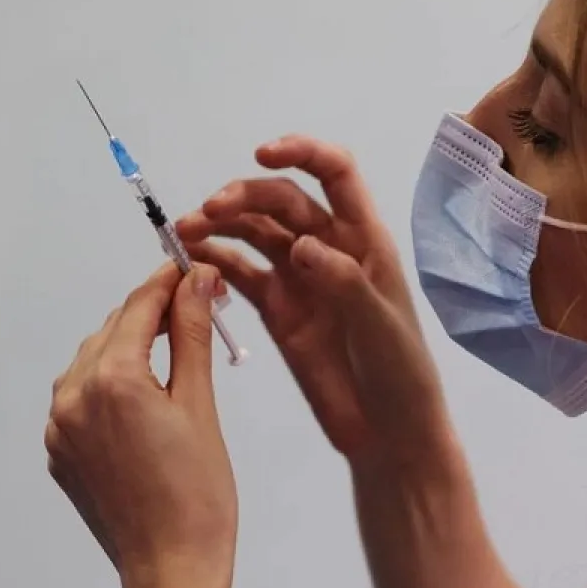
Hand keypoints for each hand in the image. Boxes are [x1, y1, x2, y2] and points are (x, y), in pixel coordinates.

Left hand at [46, 263, 238, 587]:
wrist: (171, 570)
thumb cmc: (200, 493)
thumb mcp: (201, 405)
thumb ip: (192, 335)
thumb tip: (197, 280)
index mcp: (112, 379)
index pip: (139, 306)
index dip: (169, 281)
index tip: (196, 268)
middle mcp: (73, 396)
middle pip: (113, 329)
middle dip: (153, 314)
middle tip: (198, 310)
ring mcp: (59, 428)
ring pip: (93, 361)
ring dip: (129, 346)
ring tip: (175, 352)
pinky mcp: (59, 454)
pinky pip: (81, 399)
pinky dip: (111, 385)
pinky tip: (146, 398)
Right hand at [175, 136, 450, 466]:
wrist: (389, 434)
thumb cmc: (401, 374)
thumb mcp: (381, 327)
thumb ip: (344, 283)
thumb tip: (303, 245)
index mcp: (365, 240)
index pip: (336, 174)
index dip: (303, 153)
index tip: (262, 154)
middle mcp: (330, 249)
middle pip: (284, 201)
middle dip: (245, 196)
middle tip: (208, 211)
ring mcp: (301, 278)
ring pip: (257, 232)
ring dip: (222, 224)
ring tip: (185, 232)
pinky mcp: (278, 310)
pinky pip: (242, 273)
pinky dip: (215, 262)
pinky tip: (189, 261)